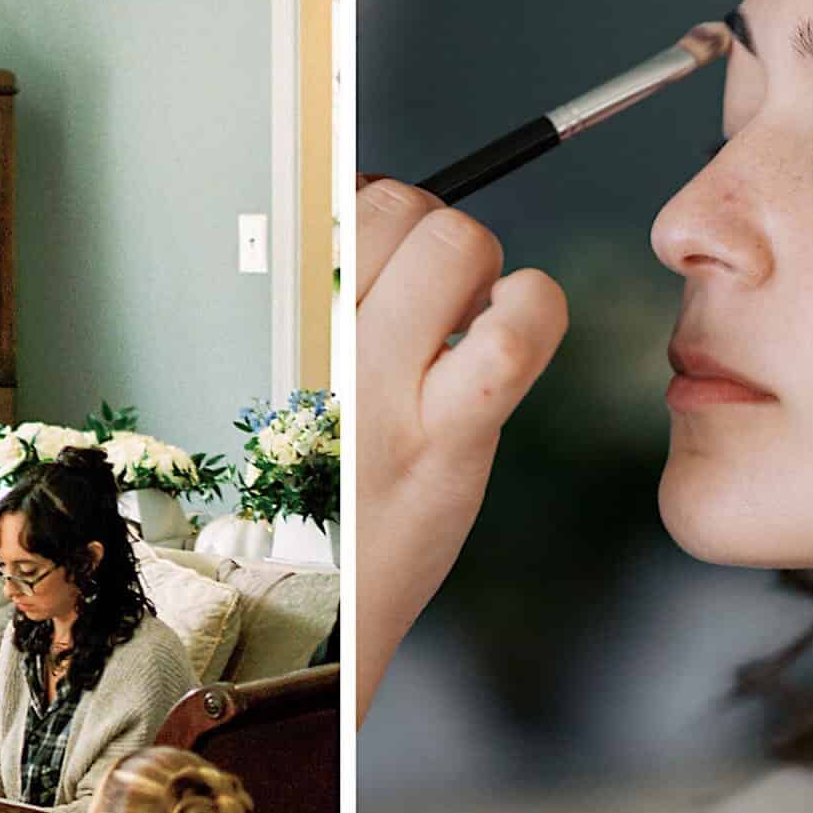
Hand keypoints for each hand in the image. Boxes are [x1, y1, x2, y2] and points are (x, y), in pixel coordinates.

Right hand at [355, 177, 567, 723]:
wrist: (322, 613)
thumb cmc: (322, 496)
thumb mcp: (301, 387)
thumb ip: (339, 307)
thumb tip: (384, 218)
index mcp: (281, 329)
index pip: (335, 198)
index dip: (375, 199)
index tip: (384, 244)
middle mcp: (323, 349)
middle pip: (396, 204)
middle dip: (431, 225)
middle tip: (431, 290)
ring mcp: (388, 393)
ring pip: (457, 242)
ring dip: (480, 266)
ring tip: (464, 320)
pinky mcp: (449, 438)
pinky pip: (515, 330)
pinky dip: (531, 309)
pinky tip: (507, 338)